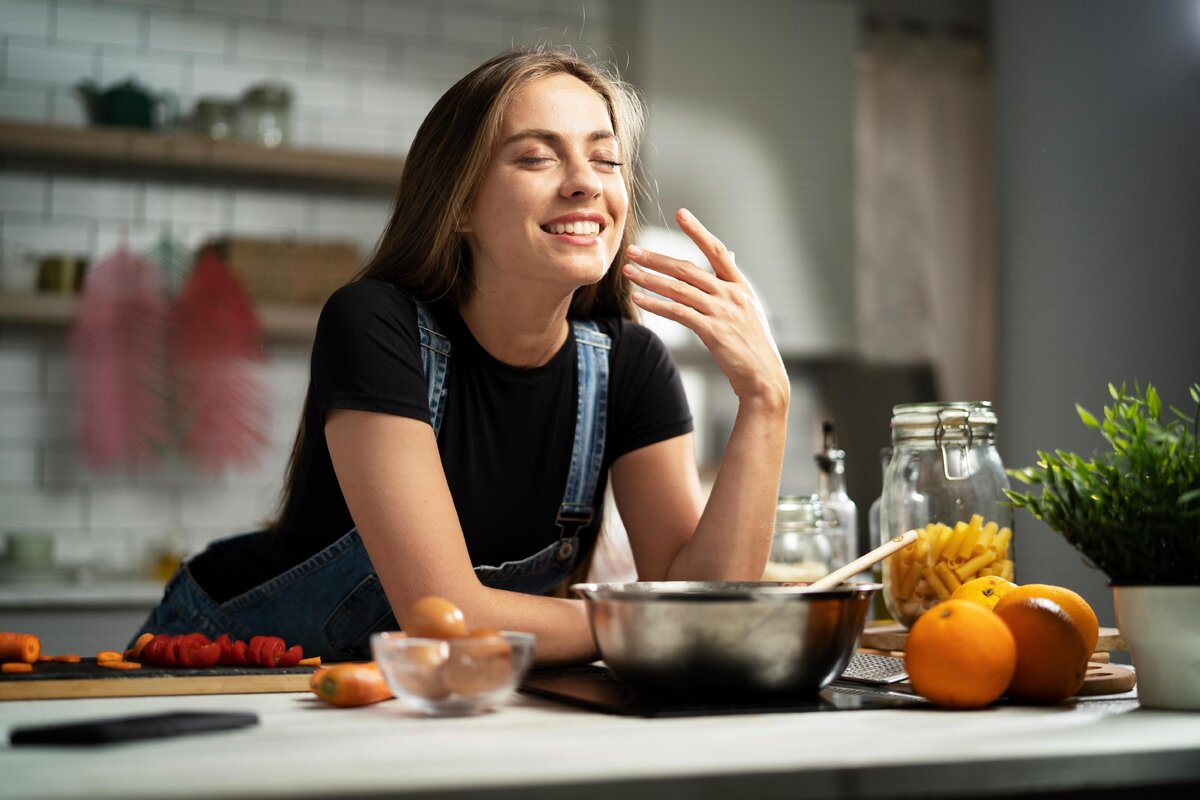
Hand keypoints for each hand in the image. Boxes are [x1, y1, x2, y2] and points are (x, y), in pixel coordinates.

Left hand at [624, 209, 788, 407]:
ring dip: (650, 279)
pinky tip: (639, 299)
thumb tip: (729, 256)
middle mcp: (731, 295)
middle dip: (657, 258)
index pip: (718, 251)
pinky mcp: (712, 332)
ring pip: (679, 289)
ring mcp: (722, 312)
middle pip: (688, 269)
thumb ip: (733, 285)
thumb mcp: (749, 310)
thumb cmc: (753, 346)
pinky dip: (656, 304)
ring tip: (629, 272)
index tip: (681, 213)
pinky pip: (678, 313)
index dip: (698, 231)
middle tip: (633, 250)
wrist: (764, 377)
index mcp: (741, 287)